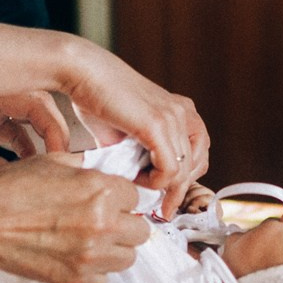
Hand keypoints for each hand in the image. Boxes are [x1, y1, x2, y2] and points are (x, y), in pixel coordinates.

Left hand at [0, 94, 69, 173]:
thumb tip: (18, 186)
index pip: (40, 102)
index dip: (57, 131)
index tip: (62, 161)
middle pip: (43, 110)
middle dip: (57, 138)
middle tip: (65, 170)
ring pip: (32, 122)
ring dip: (42, 146)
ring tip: (50, 175)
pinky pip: (16, 131)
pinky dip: (25, 150)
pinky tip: (28, 172)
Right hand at [0, 154, 148, 282]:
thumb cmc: (11, 188)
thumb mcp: (55, 161)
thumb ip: (88, 168)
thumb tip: (106, 172)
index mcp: (101, 191)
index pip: (136, 197)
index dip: (120, 197)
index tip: (107, 199)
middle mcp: (103, 225)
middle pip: (141, 231)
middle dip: (124, 223)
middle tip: (103, 220)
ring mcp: (91, 257)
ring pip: (128, 257)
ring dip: (114, 248)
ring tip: (89, 240)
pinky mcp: (77, 281)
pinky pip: (104, 278)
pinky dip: (94, 269)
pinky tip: (74, 255)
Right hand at [56, 39, 209, 217]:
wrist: (82, 73)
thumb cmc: (98, 99)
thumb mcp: (127, 130)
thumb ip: (139, 152)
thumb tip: (139, 181)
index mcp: (181, 111)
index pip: (200, 154)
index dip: (184, 179)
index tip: (166, 197)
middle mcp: (184, 112)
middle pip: (197, 165)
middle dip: (178, 191)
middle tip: (162, 209)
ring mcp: (173, 117)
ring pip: (184, 171)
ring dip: (163, 188)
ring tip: (141, 191)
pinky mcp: (157, 125)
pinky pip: (170, 169)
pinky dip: (155, 182)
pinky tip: (136, 178)